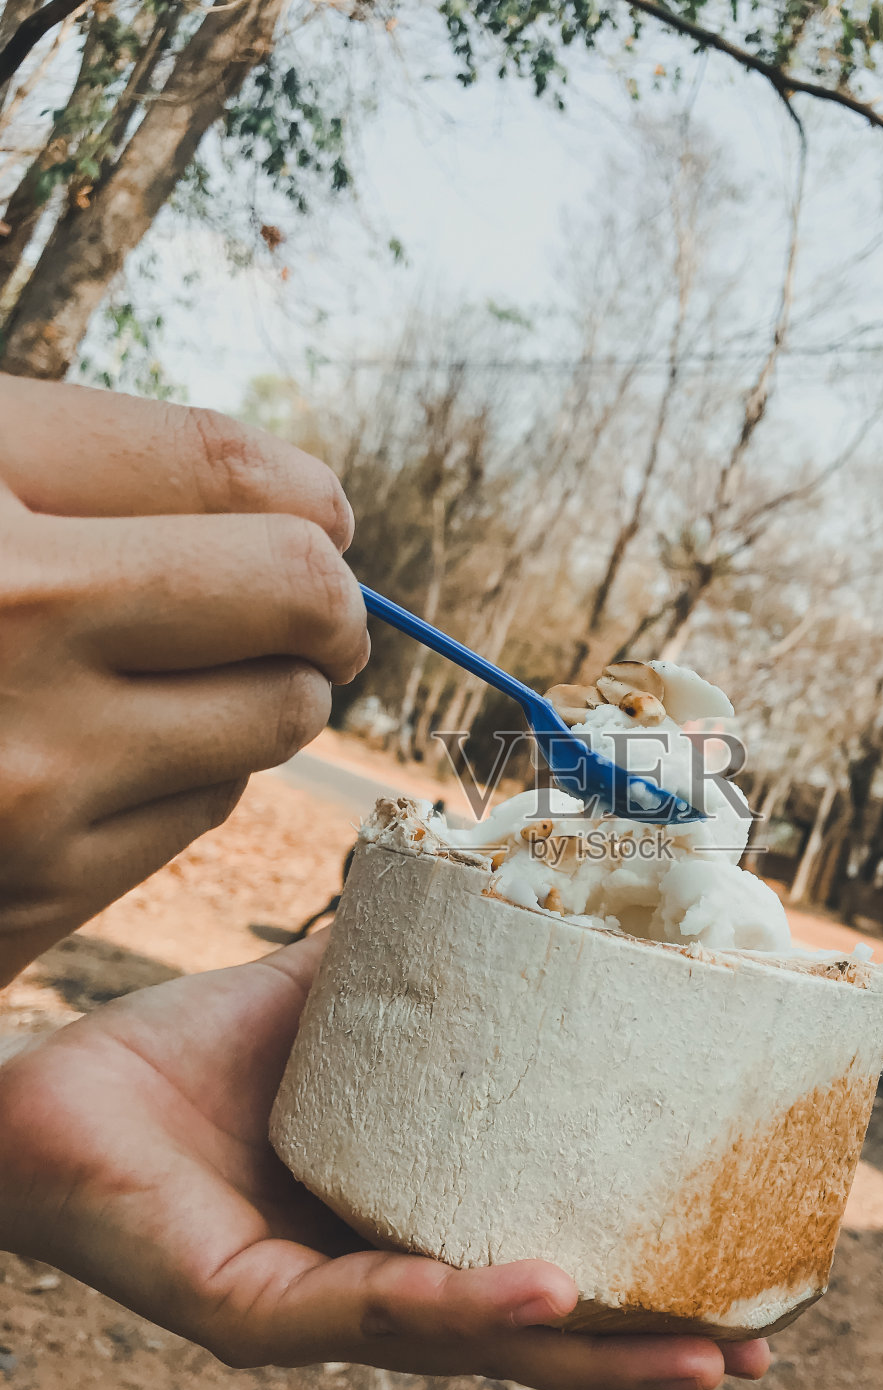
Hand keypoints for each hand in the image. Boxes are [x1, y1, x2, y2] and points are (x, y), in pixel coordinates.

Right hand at [0, 378, 369, 983]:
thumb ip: (102, 469)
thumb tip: (307, 506)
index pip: (247, 481)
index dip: (312, 501)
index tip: (317, 518)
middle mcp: (8, 630)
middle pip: (299, 604)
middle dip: (318, 603)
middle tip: (294, 603)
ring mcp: (21, 783)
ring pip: (267, 723)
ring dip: (255, 692)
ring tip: (171, 675)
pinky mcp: (25, 893)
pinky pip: (197, 813)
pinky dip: (183, 776)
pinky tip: (99, 754)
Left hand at [0, 936, 770, 1389]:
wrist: (42, 1094)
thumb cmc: (179, 1065)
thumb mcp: (316, 1013)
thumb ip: (401, 973)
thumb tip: (492, 887)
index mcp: (399, 1225)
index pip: (535, 1273)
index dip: (634, 1281)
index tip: (738, 1274)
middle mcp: (371, 1288)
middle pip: (530, 1341)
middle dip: (645, 1349)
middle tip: (758, 1347)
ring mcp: (317, 1312)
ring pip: (473, 1355)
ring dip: (590, 1354)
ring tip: (698, 1349)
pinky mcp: (253, 1311)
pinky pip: (370, 1311)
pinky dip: (463, 1306)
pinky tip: (546, 1290)